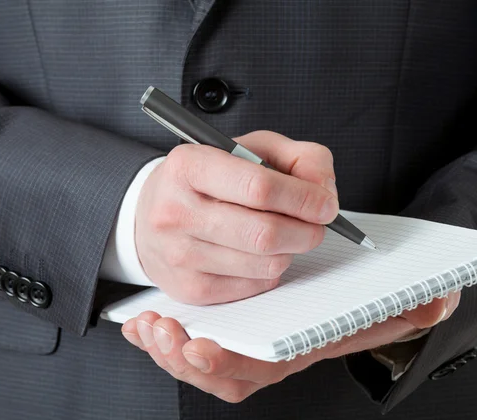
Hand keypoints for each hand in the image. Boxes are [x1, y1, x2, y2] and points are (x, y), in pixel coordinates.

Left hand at [122, 290, 459, 402]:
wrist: (305, 272)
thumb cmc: (341, 288)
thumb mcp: (371, 295)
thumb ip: (400, 303)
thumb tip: (438, 305)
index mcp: (299, 345)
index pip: (269, 365)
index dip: (233, 365)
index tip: (201, 350)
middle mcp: (268, 353)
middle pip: (225, 374)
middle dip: (191, 362)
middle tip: (170, 336)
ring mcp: (240, 345)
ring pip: (198, 364)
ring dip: (169, 352)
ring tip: (152, 326)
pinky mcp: (216, 329)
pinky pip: (181, 345)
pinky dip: (157, 339)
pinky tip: (141, 323)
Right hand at [135, 130, 339, 303]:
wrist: (150, 215)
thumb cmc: (208, 179)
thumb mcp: (249, 149)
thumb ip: (297, 157)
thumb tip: (324, 192)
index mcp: (189, 166)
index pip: (259, 187)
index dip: (304, 198)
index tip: (326, 204)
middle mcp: (176, 211)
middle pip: (264, 233)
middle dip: (307, 231)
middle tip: (317, 225)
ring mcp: (180, 255)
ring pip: (265, 264)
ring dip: (290, 250)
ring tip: (284, 234)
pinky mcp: (189, 288)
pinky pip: (255, 285)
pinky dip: (270, 270)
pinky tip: (258, 253)